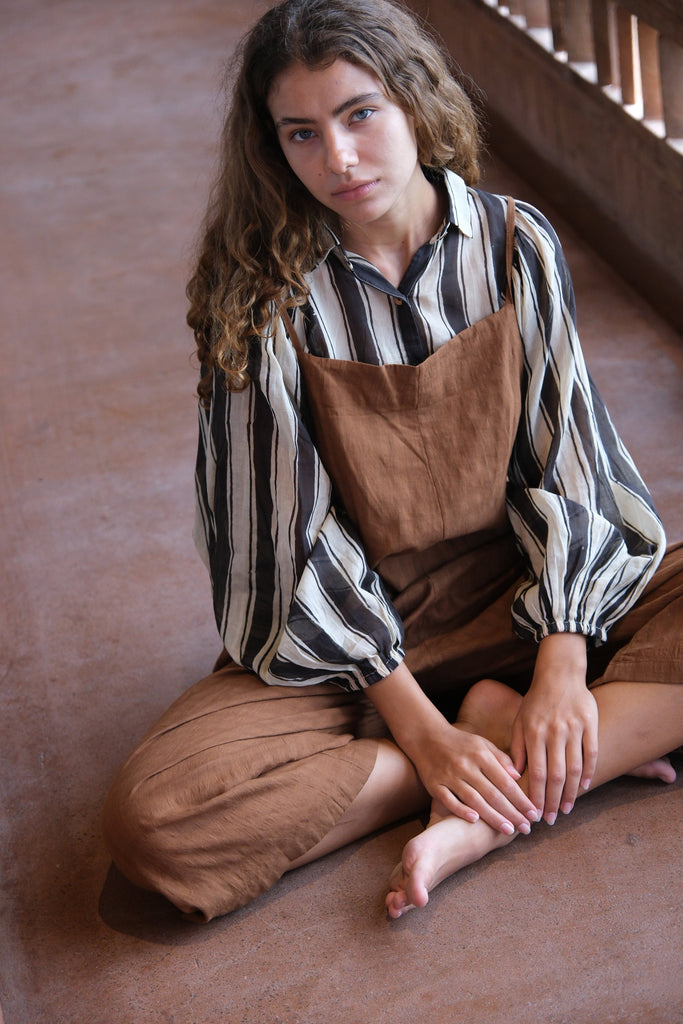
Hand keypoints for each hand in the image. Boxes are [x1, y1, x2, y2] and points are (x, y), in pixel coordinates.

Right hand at [367, 662, 536, 834]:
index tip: (533, 813)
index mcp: (481, 755)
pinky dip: (461, 810)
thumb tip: (519, 777)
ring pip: (474, 799)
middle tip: (526, 828)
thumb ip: (501, 759)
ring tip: (508, 830)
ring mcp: (449, 775)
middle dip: (512, 813)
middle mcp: (466, 766)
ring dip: (492, 816)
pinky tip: (475, 821)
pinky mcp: (434, 784)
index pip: (505, 782)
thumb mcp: (482, 744)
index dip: (521, 799)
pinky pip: (449, 800)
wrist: (425, 736)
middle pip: (493, 794)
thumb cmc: (459, 742)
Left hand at [510, 634, 597, 823]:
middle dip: (553, 801)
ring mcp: (574, 729)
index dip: (537, 796)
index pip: (536, 773)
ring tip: (567, 809)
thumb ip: (517, 747)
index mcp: (534, 733)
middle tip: (551, 819)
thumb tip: (514, 776)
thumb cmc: (536, 700)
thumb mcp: (520, 720)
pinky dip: (589, 772)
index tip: (535, 813)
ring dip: (572, 793)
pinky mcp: (590, 724)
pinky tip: (584, 787)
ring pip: (575, 768)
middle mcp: (554, 733)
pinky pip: (592, 753)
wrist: (559, 673)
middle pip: (556, 776)